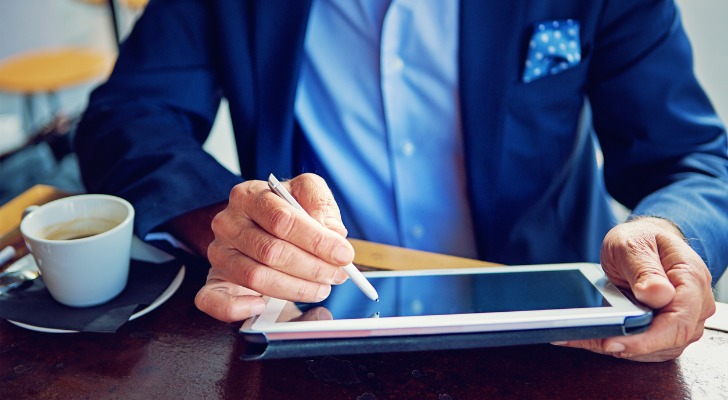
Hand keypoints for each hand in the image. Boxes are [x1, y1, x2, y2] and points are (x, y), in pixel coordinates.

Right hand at [194, 173, 353, 322]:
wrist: (259, 226)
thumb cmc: (285, 210)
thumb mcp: (306, 193)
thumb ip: (321, 205)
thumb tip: (332, 234)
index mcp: (248, 196)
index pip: (282, 219)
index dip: (316, 240)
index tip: (343, 254)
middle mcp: (227, 223)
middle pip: (271, 251)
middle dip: (312, 267)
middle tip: (337, 275)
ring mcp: (218, 253)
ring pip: (255, 277)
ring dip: (294, 288)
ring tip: (320, 288)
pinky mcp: (213, 282)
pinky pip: (214, 300)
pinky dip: (237, 308)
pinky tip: (262, 305)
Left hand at [554, 217, 715, 361]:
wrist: (643, 241)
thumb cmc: (640, 239)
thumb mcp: (632, 246)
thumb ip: (645, 270)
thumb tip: (658, 295)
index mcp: (691, 278)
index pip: (679, 321)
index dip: (648, 338)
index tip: (615, 341)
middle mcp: (695, 304)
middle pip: (670, 341)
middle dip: (630, 345)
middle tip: (592, 340)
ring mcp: (684, 320)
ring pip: (658, 349)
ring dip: (622, 347)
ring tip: (587, 337)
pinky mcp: (668, 329)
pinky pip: (649, 347)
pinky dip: (622, 345)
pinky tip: (596, 336)